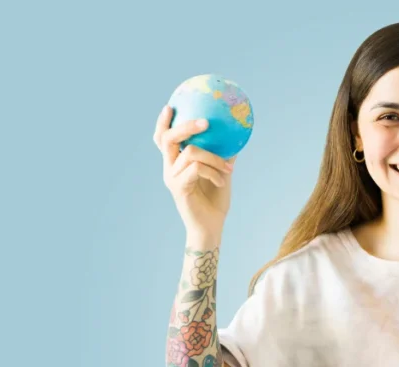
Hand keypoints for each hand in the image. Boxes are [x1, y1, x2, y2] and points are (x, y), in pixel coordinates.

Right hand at [153, 105, 234, 236]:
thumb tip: (235, 135)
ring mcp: (172, 178)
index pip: (162, 140)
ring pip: (190, 153)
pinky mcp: (179, 188)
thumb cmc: (216, 201)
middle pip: (167, 139)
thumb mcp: (222, 174)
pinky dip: (214, 172)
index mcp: (175, 163)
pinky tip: (223, 181)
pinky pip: (197, 168)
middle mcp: (169, 169)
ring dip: (214, 158)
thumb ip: (223, 155)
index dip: (163, 123)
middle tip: (205, 122)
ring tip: (229, 168)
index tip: (171, 106)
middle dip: (185, 126)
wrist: (211, 227)